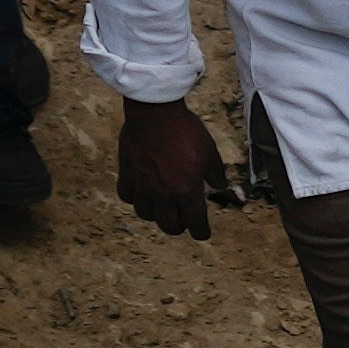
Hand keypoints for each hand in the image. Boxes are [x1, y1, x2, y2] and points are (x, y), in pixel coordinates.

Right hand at [112, 99, 226, 241]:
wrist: (156, 114)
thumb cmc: (185, 131)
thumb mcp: (210, 151)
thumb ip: (216, 173)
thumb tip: (220, 185)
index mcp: (187, 191)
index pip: (196, 223)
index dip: (201, 232)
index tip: (203, 233)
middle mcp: (164, 194)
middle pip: (169, 226)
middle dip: (178, 227)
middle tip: (182, 220)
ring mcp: (143, 187)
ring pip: (146, 215)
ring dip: (156, 214)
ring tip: (161, 206)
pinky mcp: (127, 175)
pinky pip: (128, 197)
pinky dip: (135, 199)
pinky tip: (141, 192)